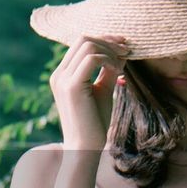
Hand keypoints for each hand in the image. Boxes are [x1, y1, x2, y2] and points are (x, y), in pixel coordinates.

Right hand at [49, 34, 130, 151]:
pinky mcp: (71, 86)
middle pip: (84, 39)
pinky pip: (92, 59)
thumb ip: (109, 71)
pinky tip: (118, 73)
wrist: (85, 148)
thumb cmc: (95, 123)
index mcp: (63, 74)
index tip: (124, 46)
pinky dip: (109, 61)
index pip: (81, 44)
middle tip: (127, 51)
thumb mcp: (103, 90)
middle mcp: (59, 74)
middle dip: (109, 41)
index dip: (104, 40)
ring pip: (88, 45)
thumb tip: (122, 52)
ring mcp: (62, 79)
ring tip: (122, 66)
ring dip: (110, 51)